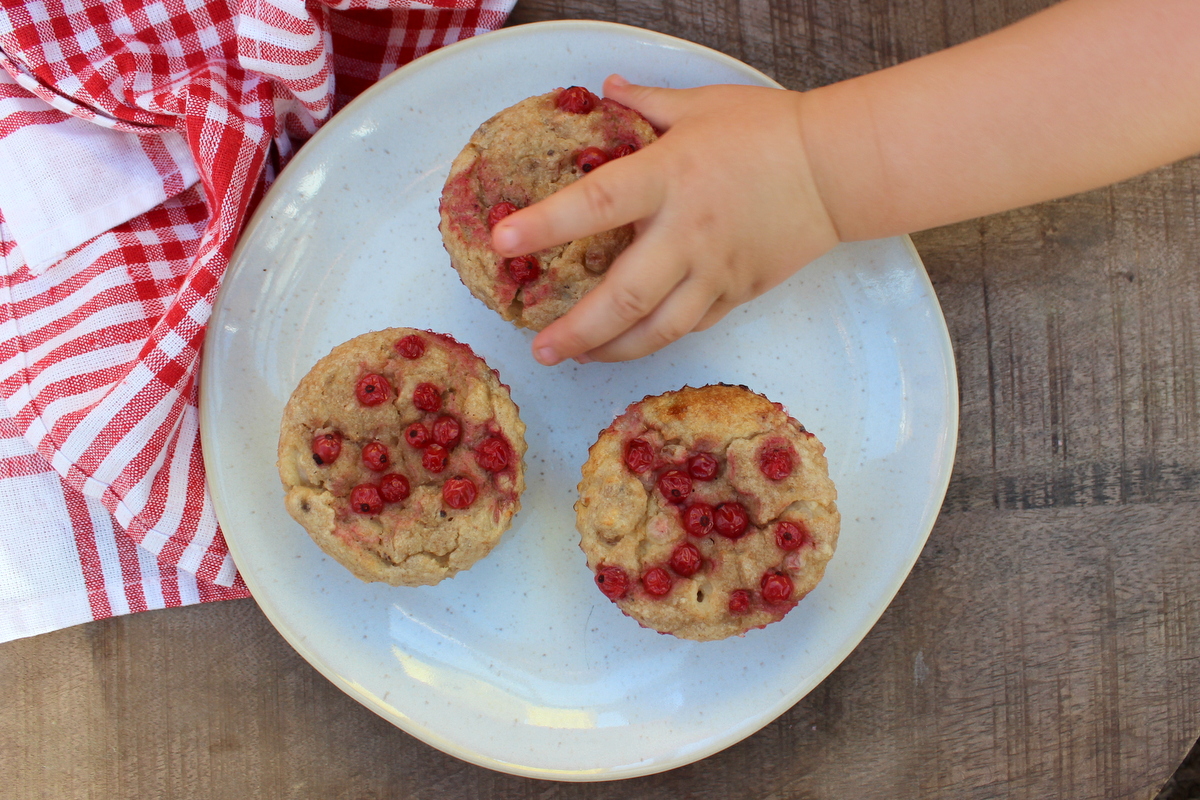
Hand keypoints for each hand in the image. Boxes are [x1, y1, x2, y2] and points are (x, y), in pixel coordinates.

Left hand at [490, 75, 840, 365]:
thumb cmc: (767, 129)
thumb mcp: (701, 104)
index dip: (545, 224)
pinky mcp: (737, 293)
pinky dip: (655, 340)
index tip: (502, 241)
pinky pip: (689, 326)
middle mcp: (687, 232)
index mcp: (669, 176)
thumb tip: (603, 89)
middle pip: (622, 296)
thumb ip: (645, 103)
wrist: (837, 169)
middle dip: (576, 329)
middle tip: (539, 348)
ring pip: (657, 329)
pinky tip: (629, 344)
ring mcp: (715, 271)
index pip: (595, 204)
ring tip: (577, 358)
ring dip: (612, 350)